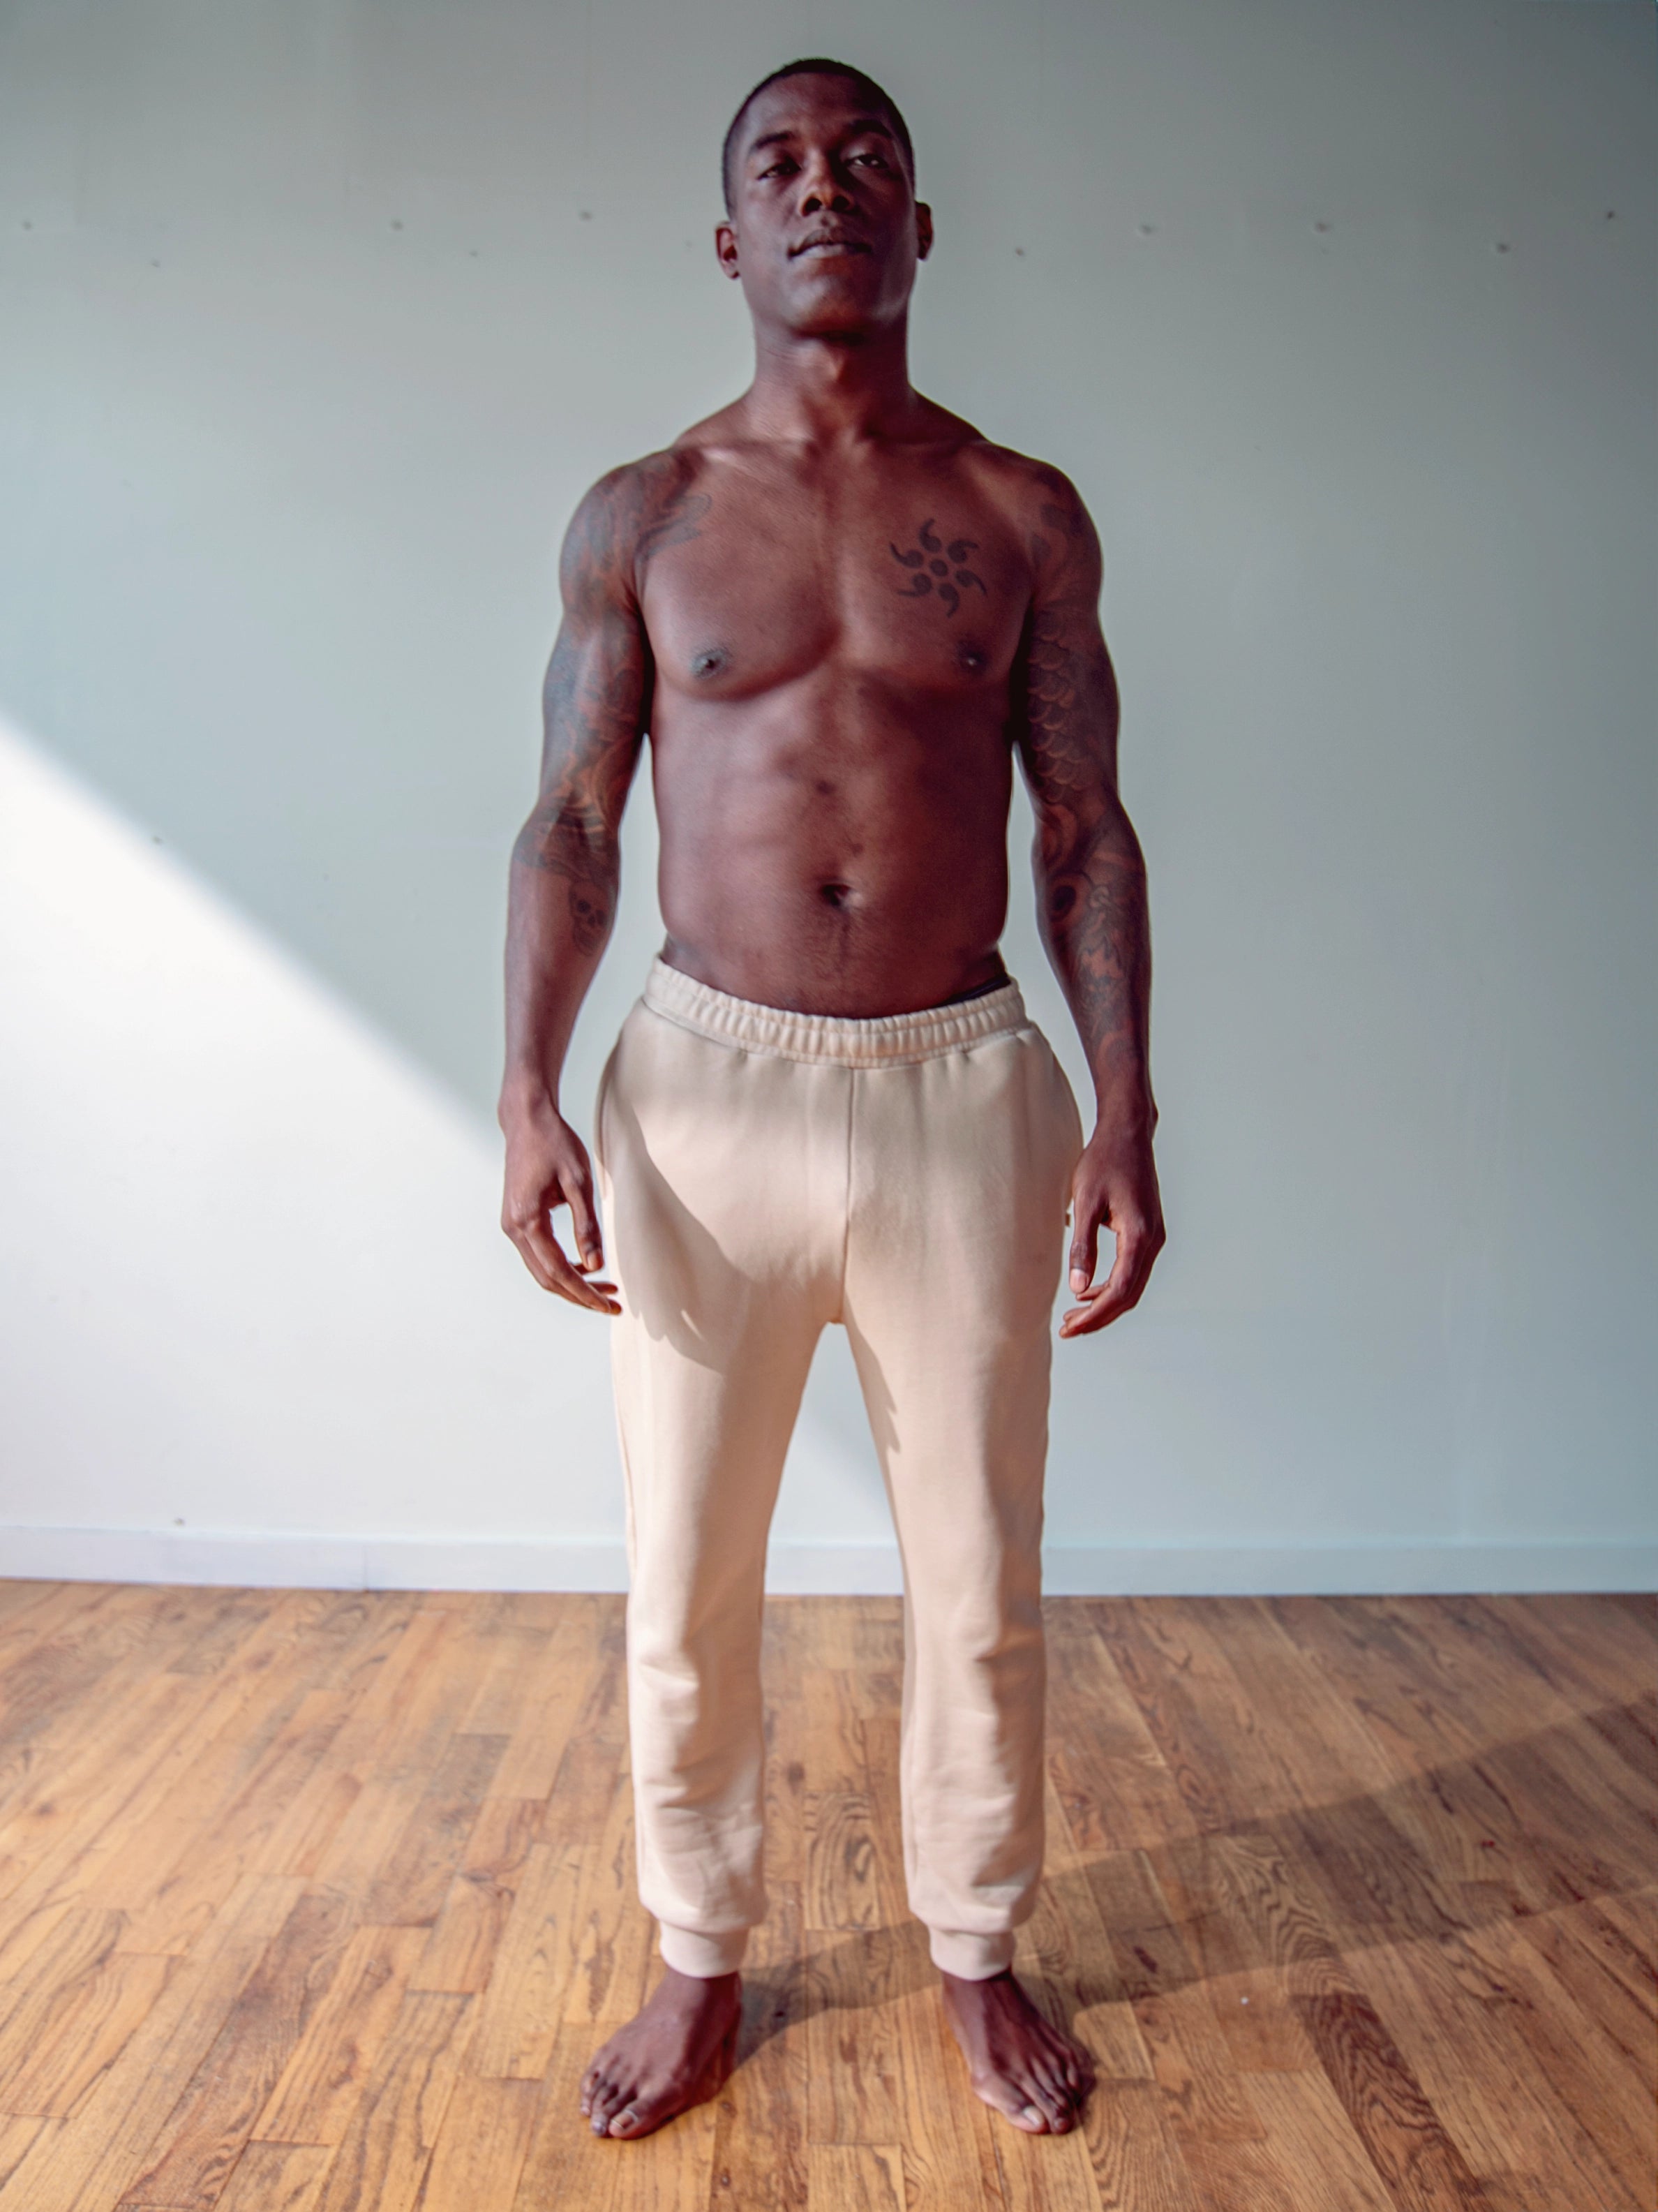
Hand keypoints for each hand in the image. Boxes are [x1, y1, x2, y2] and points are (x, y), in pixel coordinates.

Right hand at [499, 1094, 619, 1314]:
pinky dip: (561, 1267)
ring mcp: (511, 1226)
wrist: (527, 1121)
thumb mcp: (578, 1183)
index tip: (609, 1305)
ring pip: (541, 1271)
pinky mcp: (516, 1221)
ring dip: (572, 1283)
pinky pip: (538, 1256)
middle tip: (612, 1304)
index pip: (559, 1271)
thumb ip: (587, 1226)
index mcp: (527, 1221)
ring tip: (605, 1288)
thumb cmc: (555, 1144)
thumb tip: (596, 1266)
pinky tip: (586, 1266)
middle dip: (580, 1296)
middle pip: (547, 1279)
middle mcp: (513, 1228)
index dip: (585, 1293)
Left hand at [1060, 1117, 1164, 1338]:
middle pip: (1129, 1295)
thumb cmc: (1103, 1162)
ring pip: (1132, 1285)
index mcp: (1139, 1236)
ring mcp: (1154, 1238)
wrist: (1128, 1134)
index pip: (1119, 1290)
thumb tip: (1077, 1287)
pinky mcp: (1148, 1233)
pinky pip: (1133, 1270)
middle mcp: (1153, 1241)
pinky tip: (1087, 1288)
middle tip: (1068, 1328)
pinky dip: (1112, 1285)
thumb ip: (1083, 1246)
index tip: (1070, 1328)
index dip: (1095, 1315)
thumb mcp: (1086, 1202)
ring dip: (1105, 1303)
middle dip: (1099, 1316)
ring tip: (1074, 1312)